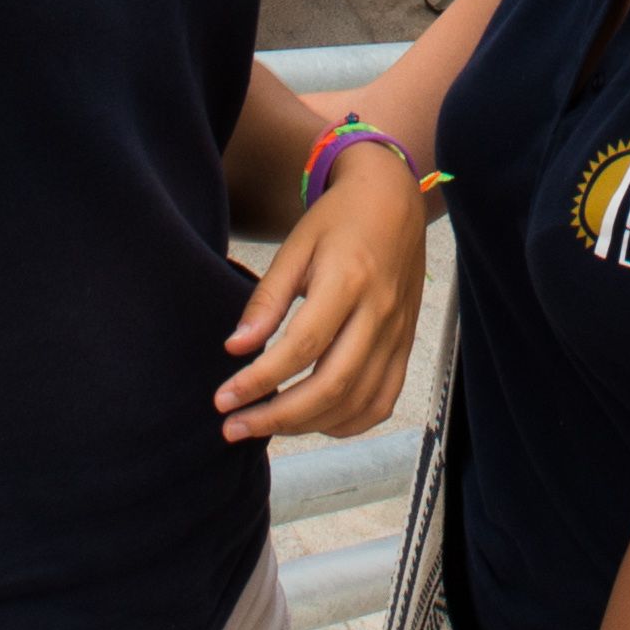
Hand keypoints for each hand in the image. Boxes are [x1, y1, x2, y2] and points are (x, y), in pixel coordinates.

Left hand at [223, 149, 426, 438]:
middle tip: (234, 428)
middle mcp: (379, 314)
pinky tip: (314, 422)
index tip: (224, 398)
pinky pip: (383, 401)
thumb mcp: (294, 247)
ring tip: (265, 426)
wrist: (394, 201)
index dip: (259, 380)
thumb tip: (236, 348)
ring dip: (307, 425)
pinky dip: (348, 423)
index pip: (301, 347)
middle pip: (331, 385)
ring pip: (357, 402)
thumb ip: (267, 299)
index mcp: (348, 282)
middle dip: (278, 417)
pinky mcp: (405, 345)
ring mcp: (397, 334)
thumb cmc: (338, 220)